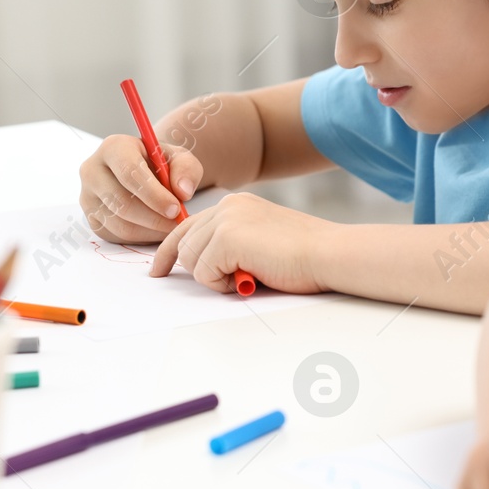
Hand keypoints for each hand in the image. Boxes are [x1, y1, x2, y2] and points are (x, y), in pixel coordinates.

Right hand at [79, 135, 202, 243]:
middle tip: (177, 223)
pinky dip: (142, 238)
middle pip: (122, 203)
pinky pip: (117, 236)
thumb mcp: (179, 158)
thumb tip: (183, 192)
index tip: (176, 209)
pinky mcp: (91, 218)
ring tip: (171, 227)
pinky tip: (156, 229)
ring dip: (150, 231)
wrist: (145, 173)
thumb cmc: (162, 163)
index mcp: (113, 147)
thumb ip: (186, 169)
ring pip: (119, 224)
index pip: (129, 173)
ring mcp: (87, 196)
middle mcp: (92, 170)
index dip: (154, 195)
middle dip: (154, 218)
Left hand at [149, 192, 330, 294]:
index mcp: (236, 205)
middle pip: (184, 245)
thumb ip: (231, 245)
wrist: (329, 253)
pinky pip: (203, 272)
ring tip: (249, 275)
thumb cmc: (305, 256)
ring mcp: (226, 220)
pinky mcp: (227, 238)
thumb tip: (201, 266)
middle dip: (202, 271)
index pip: (188, 226)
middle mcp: (227, 206)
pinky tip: (251, 276)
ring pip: (191, 260)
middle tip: (234, 280)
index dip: (169, 251)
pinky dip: (223, 284)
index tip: (159, 270)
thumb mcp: (259, 242)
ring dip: (216, 278)